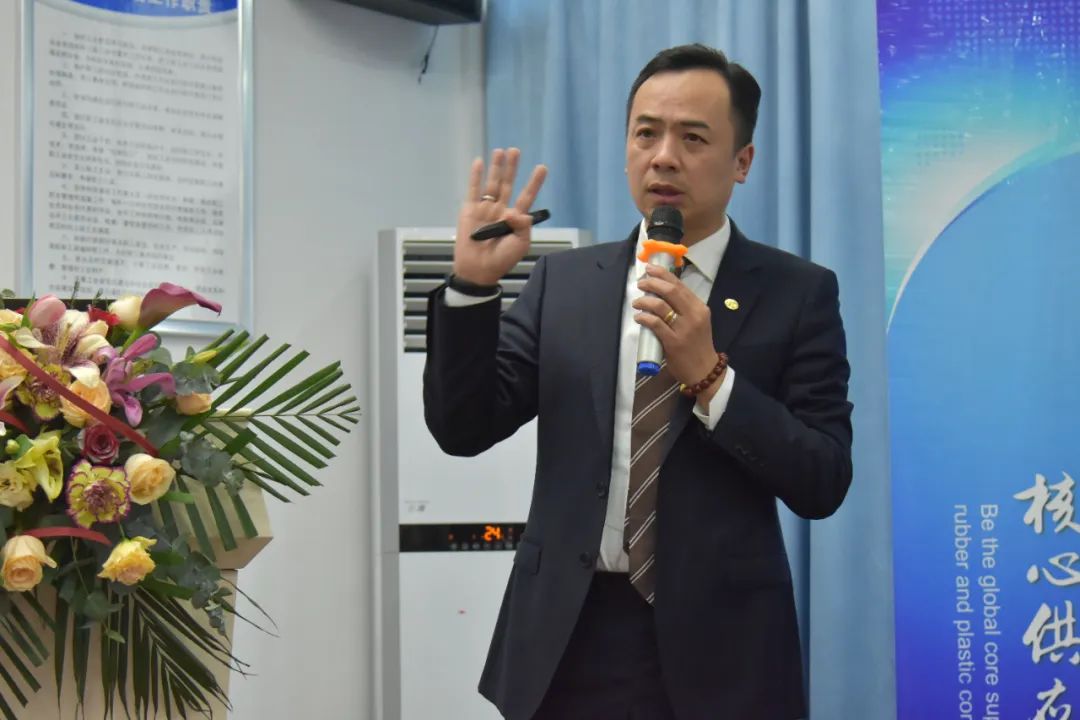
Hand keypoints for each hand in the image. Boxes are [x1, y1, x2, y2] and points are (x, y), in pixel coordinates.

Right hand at [453, 147, 547, 285]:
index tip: (542, 167)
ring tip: (501, 151)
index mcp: (516, 218)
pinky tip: (479, 162)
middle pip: (508, 184)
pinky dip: (475, 176)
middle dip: (512, 168)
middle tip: (516, 151)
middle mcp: (501, 209)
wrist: (478, 269)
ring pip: (492, 183)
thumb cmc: (502, 259)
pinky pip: (473, 190)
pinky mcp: (470, 210)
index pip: (527, 196)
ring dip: (496, 167)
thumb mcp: (520, 244)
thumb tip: (514, 211)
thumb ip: (523, 226)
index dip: (534, 182)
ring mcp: (485, 208)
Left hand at [633, 264, 723, 398]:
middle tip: (641, 283)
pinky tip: (638, 317)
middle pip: (670, 291)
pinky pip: (655, 324)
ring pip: (660, 306)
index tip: (650, 269)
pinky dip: (644, 317)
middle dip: (652, 283)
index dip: (663, 274)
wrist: (704, 370)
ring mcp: (684, 329)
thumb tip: (660, 293)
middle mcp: (693, 315)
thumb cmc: (697, 345)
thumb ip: (683, 308)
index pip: (680, 285)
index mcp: (699, 307)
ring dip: (644, 301)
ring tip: (636, 302)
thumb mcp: (696, 322)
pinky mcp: (673, 342)